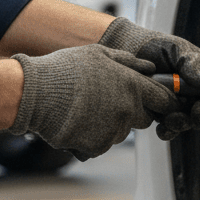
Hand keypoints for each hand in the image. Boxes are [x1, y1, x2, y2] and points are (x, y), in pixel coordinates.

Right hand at [8, 44, 177, 159]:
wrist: (35, 94)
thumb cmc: (65, 70)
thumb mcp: (98, 54)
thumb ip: (128, 61)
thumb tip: (149, 67)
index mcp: (132, 85)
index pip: (165, 100)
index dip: (163, 101)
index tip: (157, 102)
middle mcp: (128, 109)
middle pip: (145, 118)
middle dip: (134, 112)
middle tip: (108, 100)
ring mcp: (114, 130)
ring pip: (122, 131)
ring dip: (112, 123)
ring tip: (87, 108)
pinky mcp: (99, 146)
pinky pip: (104, 143)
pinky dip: (94, 136)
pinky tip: (79, 122)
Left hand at [98, 18, 199, 140]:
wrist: (127, 52)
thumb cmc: (157, 46)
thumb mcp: (177, 49)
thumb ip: (192, 64)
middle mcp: (198, 94)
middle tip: (199, 110)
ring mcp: (182, 106)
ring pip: (191, 123)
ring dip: (185, 123)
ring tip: (174, 117)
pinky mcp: (164, 114)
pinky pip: (170, 128)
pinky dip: (168, 130)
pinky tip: (163, 126)